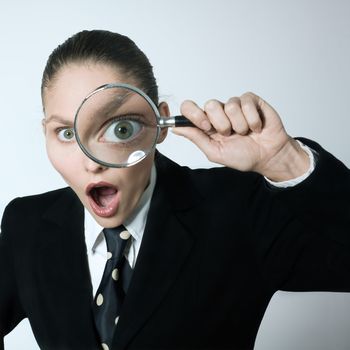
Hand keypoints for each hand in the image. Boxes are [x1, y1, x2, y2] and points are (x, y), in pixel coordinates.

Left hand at [171, 92, 309, 180]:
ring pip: (229, 105)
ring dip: (239, 125)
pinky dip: (252, 119)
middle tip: (230, 134)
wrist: (268, 156)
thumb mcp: (215, 152)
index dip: (194, 114)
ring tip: (245, 132)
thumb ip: (196, 138)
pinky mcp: (250, 101)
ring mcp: (234, 105)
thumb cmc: (243, 156)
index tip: (206, 127)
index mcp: (207, 125)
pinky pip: (246, 103)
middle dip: (221, 124)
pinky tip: (256, 127)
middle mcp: (218, 113)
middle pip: (210, 104)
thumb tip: (175, 128)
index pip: (189, 108)